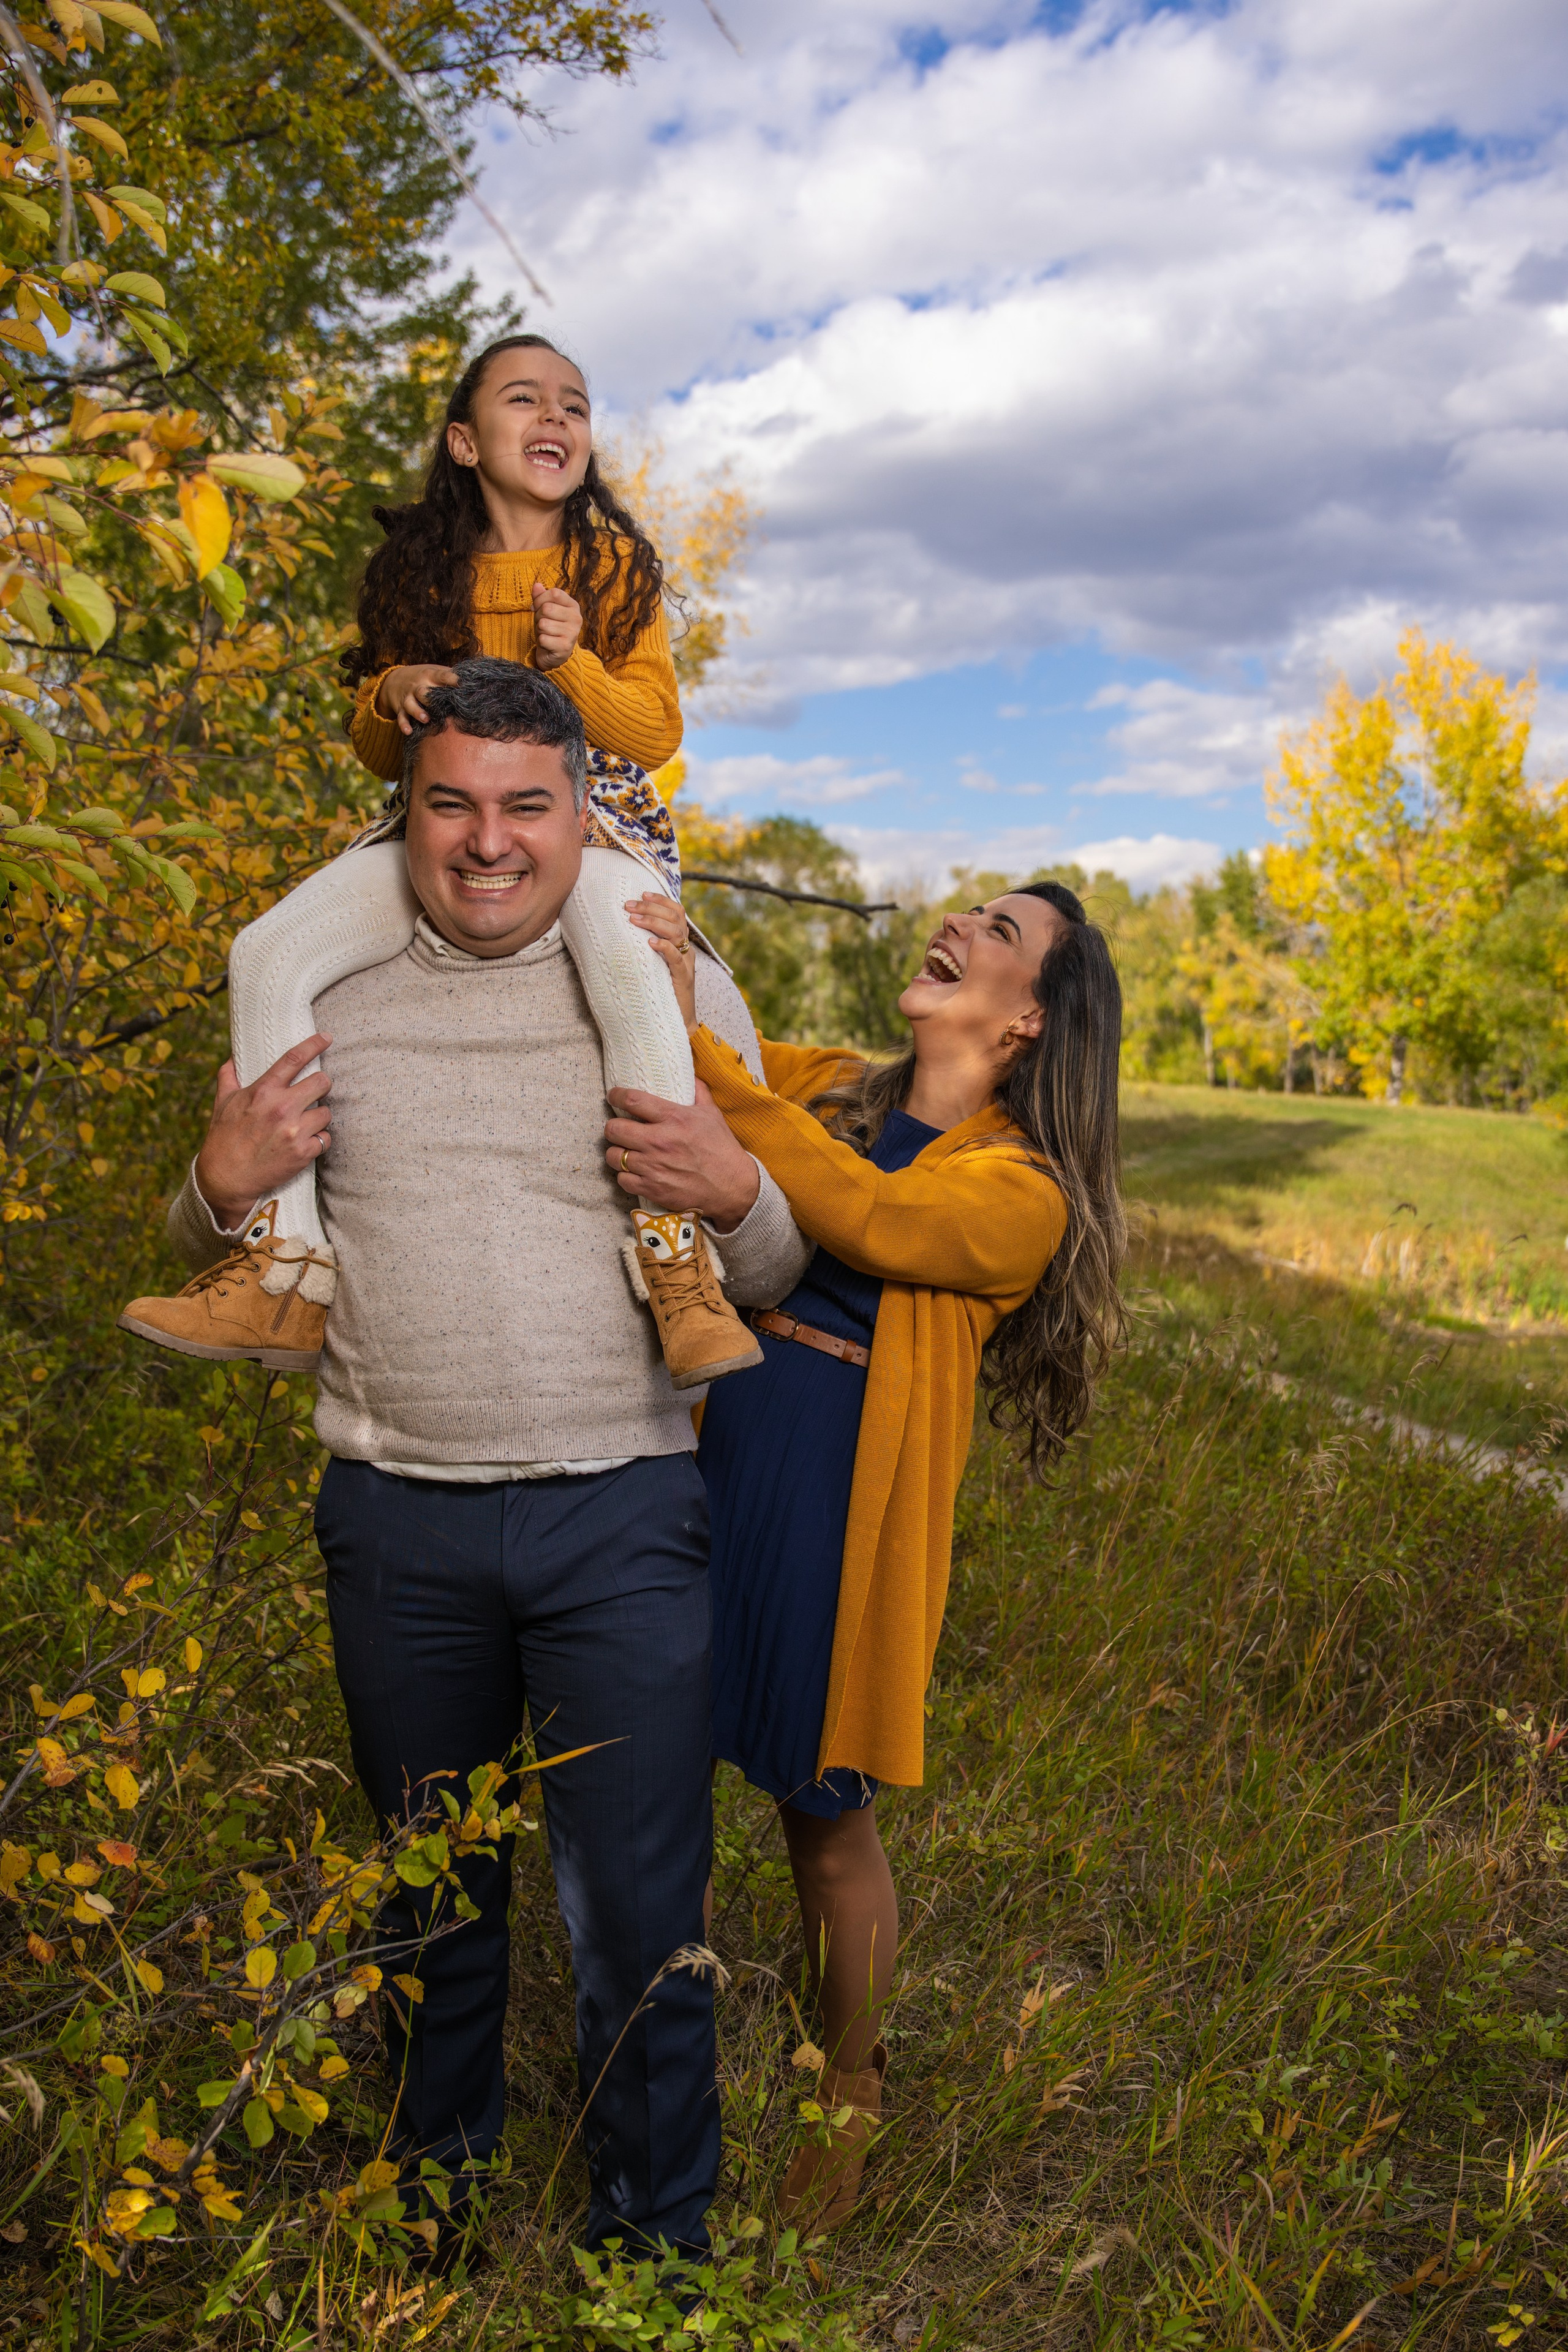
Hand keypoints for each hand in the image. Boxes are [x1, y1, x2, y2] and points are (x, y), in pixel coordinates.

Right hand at [194, 1035, 332, 1231]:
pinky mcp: (303, 1153)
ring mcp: (294, 1131)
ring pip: (326, 1112)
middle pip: (322, 1082)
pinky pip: (326, 1138)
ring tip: (306, 1121)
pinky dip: (320, 1139)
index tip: (327, 1037)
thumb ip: (228, 1077)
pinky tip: (307, 1141)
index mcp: (263, 1091)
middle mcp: (281, 1108)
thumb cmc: (223, 1138)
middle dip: (322, 1084)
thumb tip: (231, 1057)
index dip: (314, 1044)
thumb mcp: (222, 1103)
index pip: (294, 1059)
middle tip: (315, 1091)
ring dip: (319, 1116)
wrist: (226, 1178)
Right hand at [376, 664, 459, 733]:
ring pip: (411, 705)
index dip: (450, 679)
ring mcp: (408, 698)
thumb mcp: (435, 671)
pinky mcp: (401, 709)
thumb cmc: (424, 677)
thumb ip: (450, 677)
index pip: (440, 676)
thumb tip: (475, 680)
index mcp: (429, 676)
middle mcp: (418, 687)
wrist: (394, 679)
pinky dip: (404, 725)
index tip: (460, 683)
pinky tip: (409, 731)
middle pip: (423, 692)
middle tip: (440, 705)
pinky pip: (401, 718)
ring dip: (418, 712)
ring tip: (426, 719)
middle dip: (430, 698)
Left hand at [531, 581, 582, 671]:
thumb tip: (537, 585)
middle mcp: (576, 618)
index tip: (537, 608)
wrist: (555, 654)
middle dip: (538, 617)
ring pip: (543, 624)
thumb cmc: (550, 628)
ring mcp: (573, 633)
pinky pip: (543, 639)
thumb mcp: (544, 610)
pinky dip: (541, 642)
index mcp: (573, 605)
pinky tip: (548, 644)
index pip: (554, 593)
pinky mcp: (565, 647)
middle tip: (543, 624)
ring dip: (539, 630)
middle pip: (547, 608)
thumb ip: (540, 597)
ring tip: (546, 634)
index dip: (540, 599)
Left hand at [604, 1082, 760, 1233]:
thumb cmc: (721, 1148)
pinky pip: (622, 1179)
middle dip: (613, 1127)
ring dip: (617, 1153)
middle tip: (619, 1129)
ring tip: (626, 1151)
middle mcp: (659, 1141)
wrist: (732, 1185)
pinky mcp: (652, 1188)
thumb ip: (697, 1091)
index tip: (613, 1096)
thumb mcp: (711, 1114)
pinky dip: (625, 1175)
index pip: (632, 1100)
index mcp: (673, 1118)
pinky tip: (634, 1171)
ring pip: (614, 1156)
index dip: (616, 1096)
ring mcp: (653, 1167)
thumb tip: (689, 1074)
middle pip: (614, 1129)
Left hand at [625, 889, 696, 1027]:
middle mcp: (686, 950)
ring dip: (653, 923)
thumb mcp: (653, 963)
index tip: (641, 893)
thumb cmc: (661, 991)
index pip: (677, 912)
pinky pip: (676, 958)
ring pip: (676, 933)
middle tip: (628, 906)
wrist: (677, 1021)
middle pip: (675, 918)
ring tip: (633, 920)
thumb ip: (646, 947)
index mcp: (681, 943)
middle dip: (651, 908)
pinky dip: (664, 947)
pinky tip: (649, 943)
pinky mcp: (683, 979)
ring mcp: (686, 964)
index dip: (661, 900)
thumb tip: (623, 930)